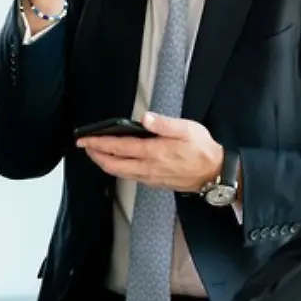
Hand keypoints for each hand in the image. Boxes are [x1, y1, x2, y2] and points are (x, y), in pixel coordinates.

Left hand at [76, 113, 223, 192]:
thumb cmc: (202, 149)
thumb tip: (146, 118)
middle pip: (114, 165)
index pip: (119, 147)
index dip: (99, 143)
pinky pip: (130, 177)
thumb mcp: (187, 129)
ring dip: (105, 163)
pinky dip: (118, 170)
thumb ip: (165, 124)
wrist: (215, 174)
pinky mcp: (155, 183)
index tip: (84, 139)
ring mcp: (151, 178)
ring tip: (97, 154)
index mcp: (154, 152)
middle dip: (96, 156)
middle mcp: (148, 168)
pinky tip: (118, 163)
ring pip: (120, 173)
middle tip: (85, 146)